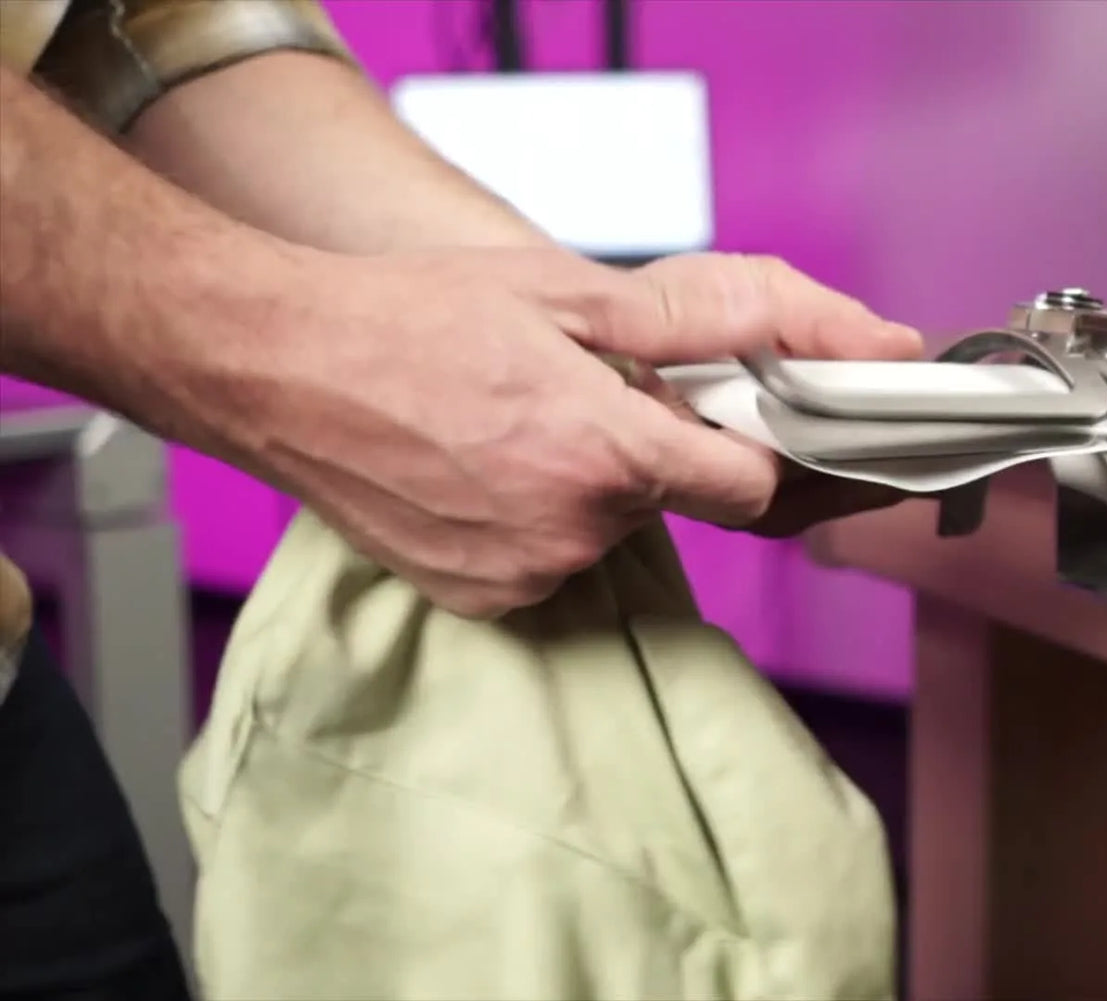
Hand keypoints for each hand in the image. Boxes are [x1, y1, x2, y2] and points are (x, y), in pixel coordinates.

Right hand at [191, 247, 920, 617]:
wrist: (274, 365)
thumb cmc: (414, 316)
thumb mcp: (569, 294)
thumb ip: (701, 324)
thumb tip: (820, 334)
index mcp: (609, 453)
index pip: (751, 488)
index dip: (748, 449)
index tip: (725, 419)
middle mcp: (573, 532)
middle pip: (673, 505)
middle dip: (651, 455)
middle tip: (583, 397)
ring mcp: (522, 576)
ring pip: (606, 535)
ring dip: (588, 489)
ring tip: (516, 427)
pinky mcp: (478, 601)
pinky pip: (547, 566)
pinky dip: (535, 524)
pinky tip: (482, 470)